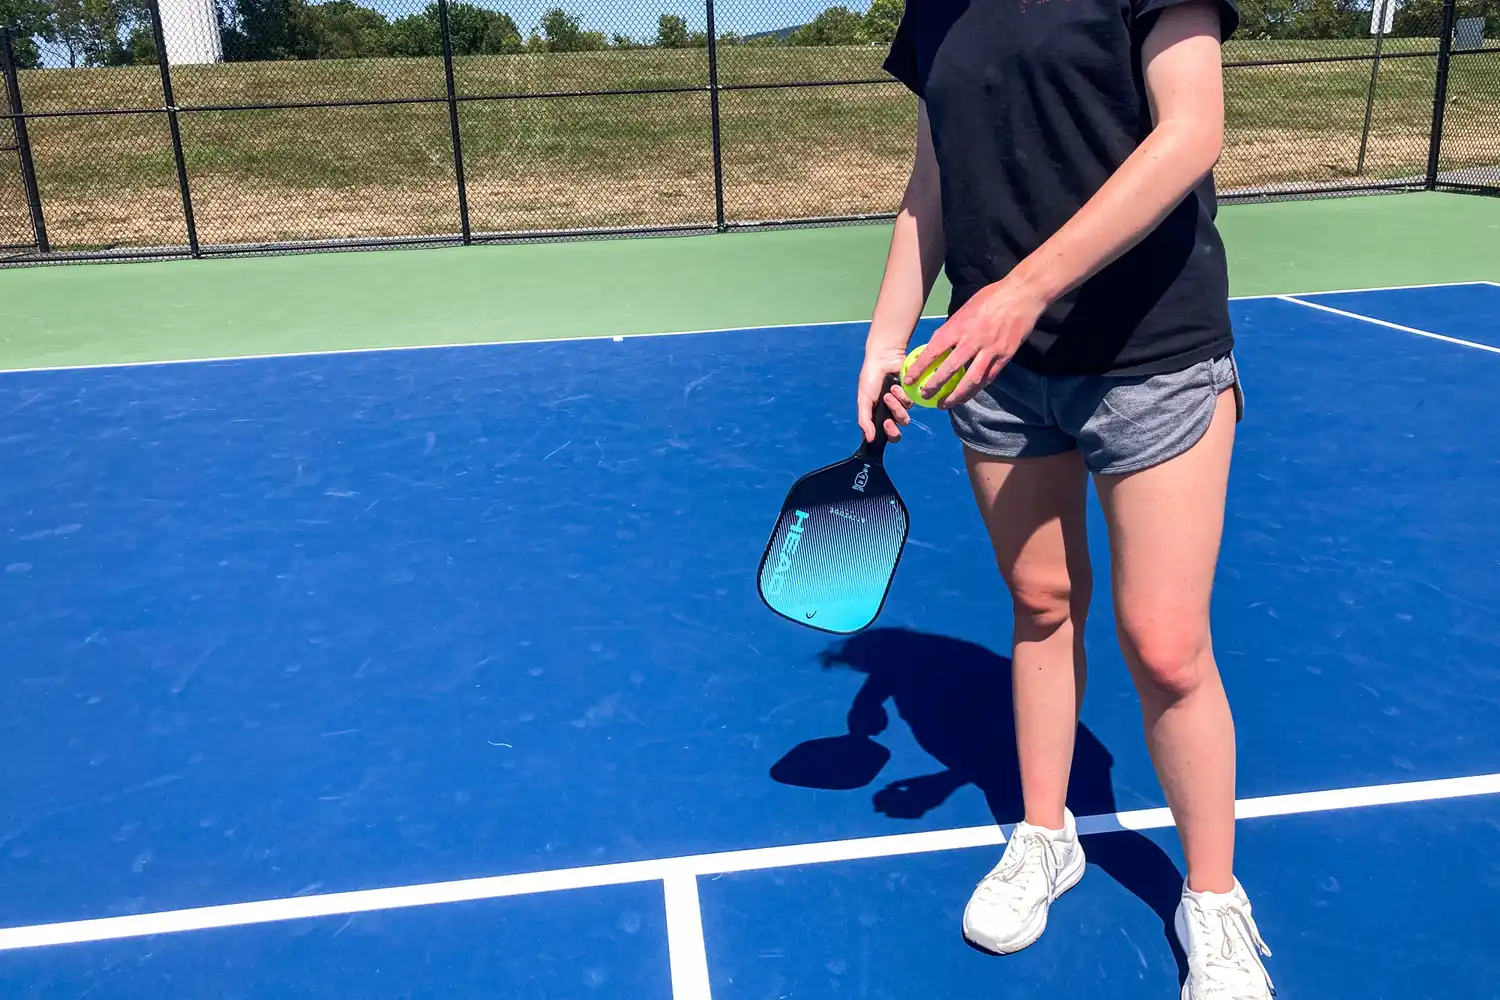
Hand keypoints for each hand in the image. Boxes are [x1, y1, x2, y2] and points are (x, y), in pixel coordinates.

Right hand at [856, 347, 915, 443]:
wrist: (884, 359)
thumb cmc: (870, 379)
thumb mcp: (863, 400)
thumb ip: (865, 421)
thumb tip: (869, 440)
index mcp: (876, 416)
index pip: (883, 436)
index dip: (886, 436)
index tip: (883, 427)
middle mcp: (889, 414)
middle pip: (897, 433)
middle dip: (893, 429)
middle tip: (887, 421)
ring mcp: (900, 406)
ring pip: (904, 419)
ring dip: (895, 407)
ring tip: (888, 393)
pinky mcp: (910, 397)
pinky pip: (910, 404)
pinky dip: (902, 396)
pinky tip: (895, 385)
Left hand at [904, 277, 1048, 408]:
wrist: (1022, 294)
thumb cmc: (991, 297)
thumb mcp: (964, 309)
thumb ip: (952, 328)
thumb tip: (939, 343)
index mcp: (958, 326)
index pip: (933, 351)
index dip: (919, 368)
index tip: (909, 379)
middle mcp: (972, 340)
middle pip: (949, 370)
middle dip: (934, 386)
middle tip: (925, 396)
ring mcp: (990, 350)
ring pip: (970, 380)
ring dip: (956, 396)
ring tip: (945, 404)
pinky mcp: (1005, 356)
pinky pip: (988, 378)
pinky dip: (976, 389)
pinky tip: (968, 395)